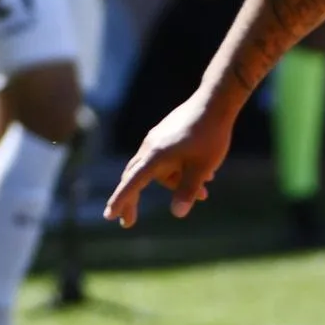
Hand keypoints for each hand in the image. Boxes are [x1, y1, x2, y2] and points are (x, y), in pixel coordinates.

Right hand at [105, 93, 234, 226]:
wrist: (215, 102)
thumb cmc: (210, 135)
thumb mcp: (202, 167)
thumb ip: (188, 190)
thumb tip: (177, 214)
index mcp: (156, 156)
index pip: (132, 183)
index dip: (121, 200)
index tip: (109, 215)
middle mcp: (150, 147)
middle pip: (135, 178)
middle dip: (133, 200)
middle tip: (128, 222)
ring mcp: (157, 139)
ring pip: (158, 170)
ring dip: (175, 184)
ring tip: (204, 192)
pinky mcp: (166, 135)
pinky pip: (166, 160)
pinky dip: (178, 172)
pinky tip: (204, 176)